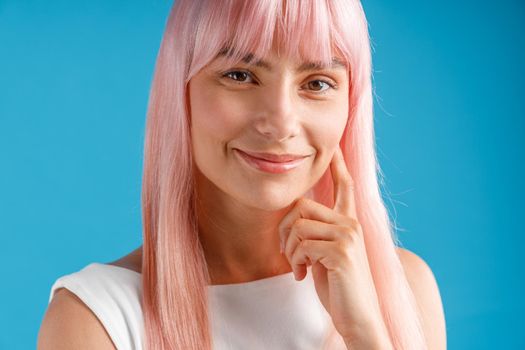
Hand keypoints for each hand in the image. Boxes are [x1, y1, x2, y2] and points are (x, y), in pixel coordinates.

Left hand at [278, 146, 391, 346]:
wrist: (359, 317)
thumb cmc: (339, 287)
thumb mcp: (325, 255)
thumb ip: (316, 234)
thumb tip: (294, 219)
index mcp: (348, 222)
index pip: (344, 185)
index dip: (337, 165)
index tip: (334, 147)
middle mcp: (351, 224)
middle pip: (302, 205)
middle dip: (285, 229)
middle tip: (288, 254)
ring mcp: (348, 236)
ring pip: (298, 226)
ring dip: (289, 251)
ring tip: (298, 267)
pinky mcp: (342, 251)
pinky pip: (302, 245)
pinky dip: (295, 262)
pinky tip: (303, 276)